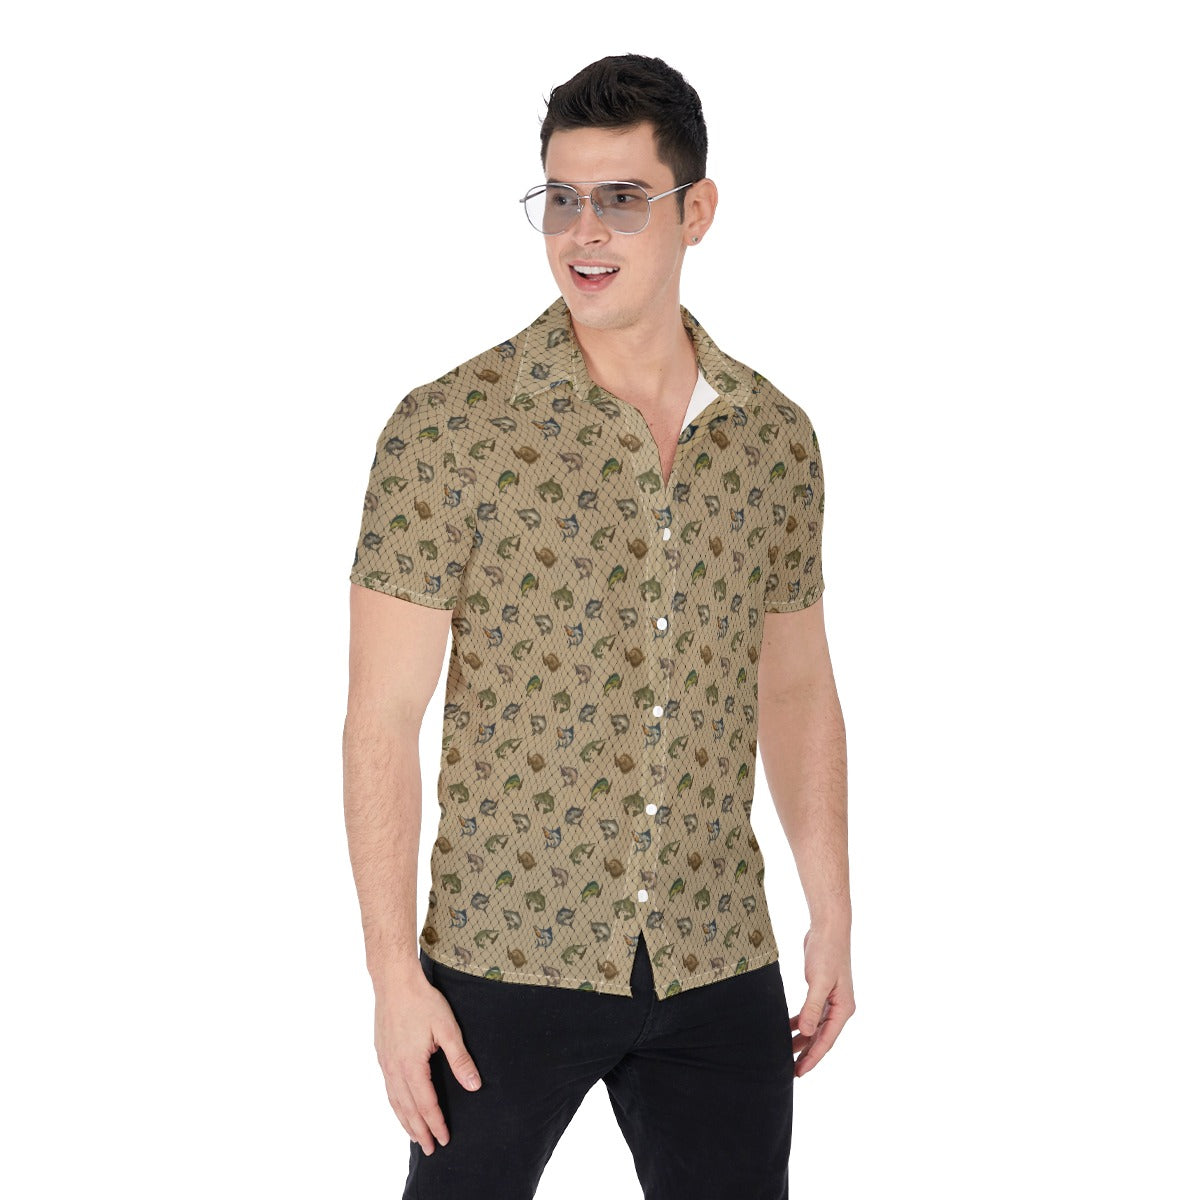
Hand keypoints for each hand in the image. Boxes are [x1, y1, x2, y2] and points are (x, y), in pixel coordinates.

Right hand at [374, 973, 482, 1155]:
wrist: (394, 982)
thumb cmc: (423, 1002)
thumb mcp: (448, 1029)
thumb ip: (460, 1059)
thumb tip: (474, 1086)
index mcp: (411, 1066)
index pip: (426, 1104)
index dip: (436, 1124)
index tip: (445, 1139)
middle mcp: (394, 1069)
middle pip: (408, 1109)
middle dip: (420, 1131)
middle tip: (431, 1149)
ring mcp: (385, 1062)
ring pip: (395, 1101)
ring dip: (406, 1121)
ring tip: (415, 1136)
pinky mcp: (382, 1054)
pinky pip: (388, 1088)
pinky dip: (396, 1104)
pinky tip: (401, 1106)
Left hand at [790, 923, 853, 1077]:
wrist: (828, 928)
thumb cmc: (827, 952)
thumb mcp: (819, 981)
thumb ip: (813, 1007)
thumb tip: (808, 1033)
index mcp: (843, 1009)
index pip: (826, 1041)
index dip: (812, 1058)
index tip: (799, 1072)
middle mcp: (840, 1008)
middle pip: (822, 1038)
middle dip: (807, 1054)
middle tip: (791, 1071)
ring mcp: (831, 1000)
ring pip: (816, 1027)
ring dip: (802, 1040)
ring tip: (786, 1053)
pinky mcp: (821, 991)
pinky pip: (811, 1014)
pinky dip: (800, 1022)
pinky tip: (788, 1028)